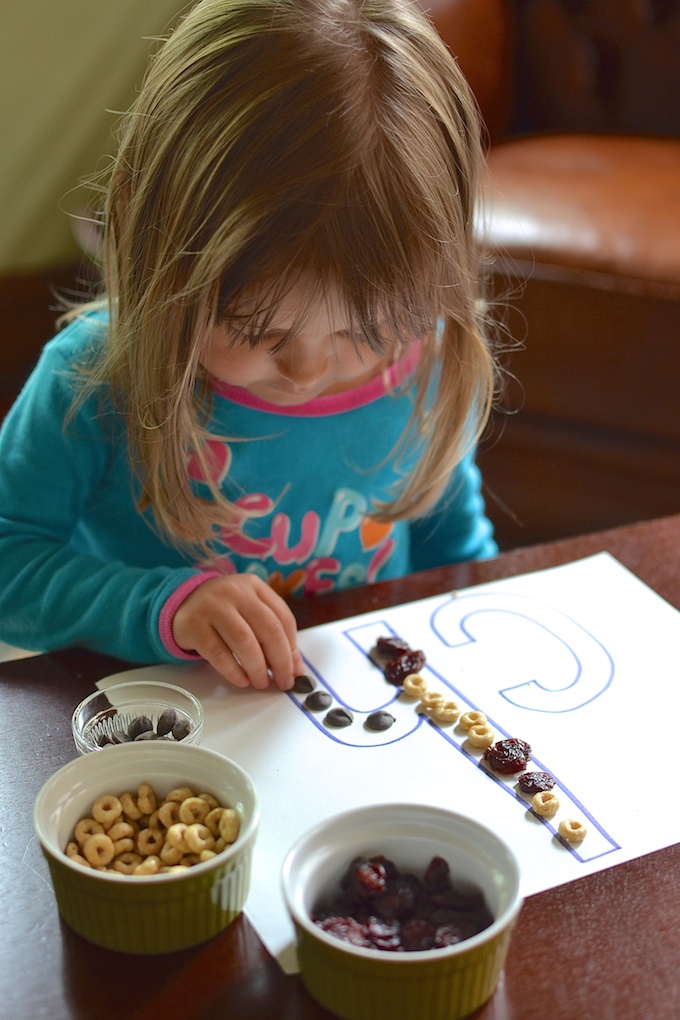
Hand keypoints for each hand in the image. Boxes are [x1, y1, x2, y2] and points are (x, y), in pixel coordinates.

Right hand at [171, 574, 304, 689]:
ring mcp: (213, 606)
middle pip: (268, 628)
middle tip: (283, 682)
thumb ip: (272, 634)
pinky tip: (241, 680)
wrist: (182, 602)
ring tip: (261, 682)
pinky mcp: (194, 625)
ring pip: (244, 640)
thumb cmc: (225, 611)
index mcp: (254, 586)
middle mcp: (235, 592)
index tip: (294, 671)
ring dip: (257, 667)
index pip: (283, 617)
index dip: (293, 648)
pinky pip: (217, 652)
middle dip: (280, 660)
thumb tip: (295, 669)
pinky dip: (233, 670)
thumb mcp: (249, 612)